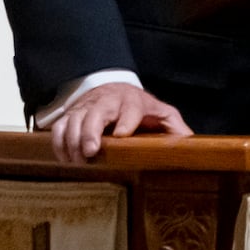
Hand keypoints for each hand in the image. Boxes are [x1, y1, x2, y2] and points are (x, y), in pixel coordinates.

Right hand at [47, 81, 192, 161]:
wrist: (113, 88)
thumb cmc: (140, 108)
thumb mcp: (162, 114)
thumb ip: (175, 129)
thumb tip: (191, 146)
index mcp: (133, 102)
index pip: (131, 108)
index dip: (126, 121)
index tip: (122, 135)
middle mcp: (107, 102)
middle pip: (96, 113)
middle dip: (91, 131)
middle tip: (91, 151)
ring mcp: (87, 108)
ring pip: (74, 120)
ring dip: (72, 141)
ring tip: (78, 161)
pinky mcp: (71, 115)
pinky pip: (58, 127)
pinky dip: (59, 143)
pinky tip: (66, 159)